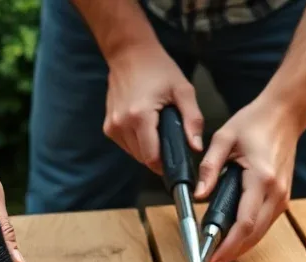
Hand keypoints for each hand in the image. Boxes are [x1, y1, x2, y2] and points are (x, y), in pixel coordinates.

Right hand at [103, 43, 202, 171]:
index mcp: (140, 116)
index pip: (152, 157)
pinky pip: (126, 145)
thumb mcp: (183, 90)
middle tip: (171, 140)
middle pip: (143, 158)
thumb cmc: (158, 68)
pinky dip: (138, 142)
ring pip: (134, 153)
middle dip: (159, 156)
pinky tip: (146, 127)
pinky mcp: (108, 126)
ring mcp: (112, 126)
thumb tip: (197, 147)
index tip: (178, 161)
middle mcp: (122, 124)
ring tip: (158, 130)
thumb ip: (193, 120)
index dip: (166, 164)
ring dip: (148, 149)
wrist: (129, 53)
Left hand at [194, 96, 303, 261]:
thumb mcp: (223, 138)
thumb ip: (209, 168)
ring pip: (262, 232)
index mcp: (261, 179)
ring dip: (241, 246)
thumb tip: (199, 195)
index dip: (228, 245)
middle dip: (233, 252)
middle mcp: (276, 192)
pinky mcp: (283, 197)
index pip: (244, 222)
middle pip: (255, 235)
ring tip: (220, 255)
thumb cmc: (255, 123)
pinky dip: (250, 235)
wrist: (284, 115)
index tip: (213, 258)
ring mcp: (283, 196)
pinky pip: (266, 223)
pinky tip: (235, 239)